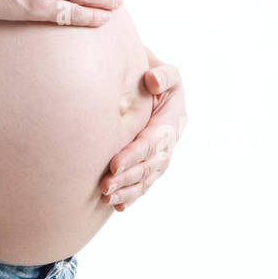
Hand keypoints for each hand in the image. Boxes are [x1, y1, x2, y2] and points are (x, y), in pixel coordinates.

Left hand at [100, 61, 187, 210]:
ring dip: (128, 191)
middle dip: (128, 178)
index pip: (152, 143)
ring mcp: (162, 156)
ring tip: (108, 199)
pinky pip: (145, 183)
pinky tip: (118, 206)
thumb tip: (152, 80)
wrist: (155, 85)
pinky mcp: (152, 163)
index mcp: (172, 123)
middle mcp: (169, 143)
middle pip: (150, 166)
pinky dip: (132, 195)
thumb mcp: (166, 72)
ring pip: (147, 178)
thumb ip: (163, 75)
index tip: (113, 165)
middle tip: (105, 186)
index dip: (134, 155)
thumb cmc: (156, 76)